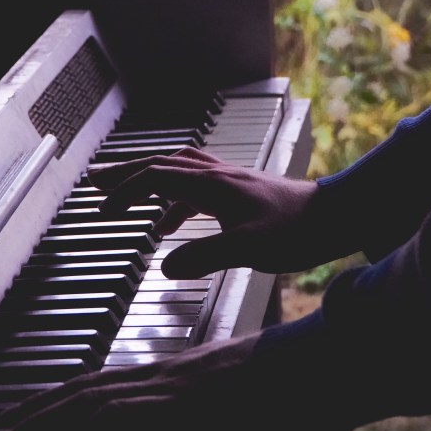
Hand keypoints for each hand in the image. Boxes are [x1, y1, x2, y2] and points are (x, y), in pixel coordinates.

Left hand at [0, 317, 346, 430]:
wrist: (339, 358)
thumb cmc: (293, 380)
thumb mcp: (232, 407)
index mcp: (176, 376)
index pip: (100, 383)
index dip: (54, 401)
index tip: (20, 420)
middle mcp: (173, 382)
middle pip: (88, 394)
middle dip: (37, 420)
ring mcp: (190, 401)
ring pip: (105, 414)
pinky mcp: (217, 428)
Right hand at [87, 147, 356, 276]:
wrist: (336, 215)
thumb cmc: (297, 230)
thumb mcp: (248, 249)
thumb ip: (205, 257)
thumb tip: (164, 267)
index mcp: (212, 184)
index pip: (155, 177)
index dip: (125, 191)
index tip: (102, 210)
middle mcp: (216, 175)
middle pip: (160, 164)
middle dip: (125, 173)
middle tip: (95, 182)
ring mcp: (227, 181)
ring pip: (176, 172)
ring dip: (147, 183)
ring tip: (125, 201)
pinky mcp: (238, 192)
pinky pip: (194, 189)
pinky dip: (173, 203)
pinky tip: (169, 227)